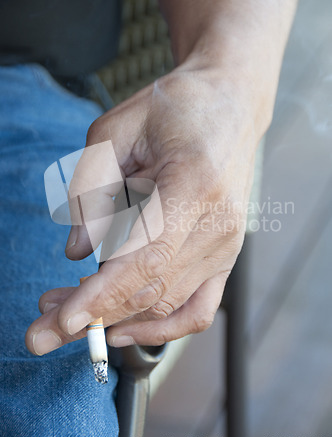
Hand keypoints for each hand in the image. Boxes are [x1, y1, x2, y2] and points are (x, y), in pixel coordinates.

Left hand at [26, 66, 258, 355]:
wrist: (230, 106)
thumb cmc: (174, 109)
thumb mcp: (117, 130)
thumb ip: (92, 189)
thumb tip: (78, 253)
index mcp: (195, 184)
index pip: (147, 255)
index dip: (105, 293)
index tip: (63, 321)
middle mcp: (219, 224)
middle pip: (153, 288)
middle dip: (93, 314)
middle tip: (40, 330)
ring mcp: (227, 245)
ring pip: (167, 303)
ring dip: (114, 316)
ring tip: (64, 311)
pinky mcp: (225, 255)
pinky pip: (197, 309)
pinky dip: (161, 328)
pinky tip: (123, 330)